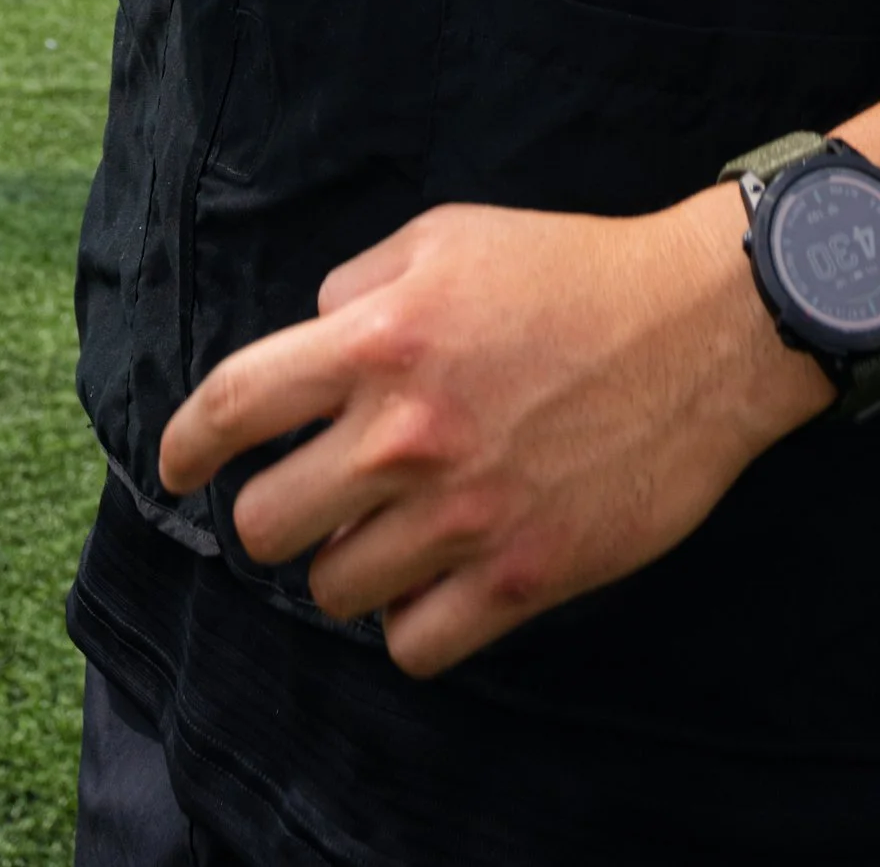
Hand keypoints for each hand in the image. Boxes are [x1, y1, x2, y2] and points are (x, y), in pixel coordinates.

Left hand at [156, 188, 825, 676]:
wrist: (701, 328)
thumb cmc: (573, 270)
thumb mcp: (451, 235)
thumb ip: (360, 286)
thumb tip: (310, 338)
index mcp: (378, 340)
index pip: (233, 407)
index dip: (186, 446)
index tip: (178, 468)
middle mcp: (405, 434)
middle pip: (266, 524)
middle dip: (277, 513)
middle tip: (317, 498)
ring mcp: (462, 514)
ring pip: (334, 590)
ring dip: (347, 566)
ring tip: (389, 533)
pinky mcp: (521, 576)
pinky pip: (412, 644)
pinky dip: (411, 623)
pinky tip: (435, 581)